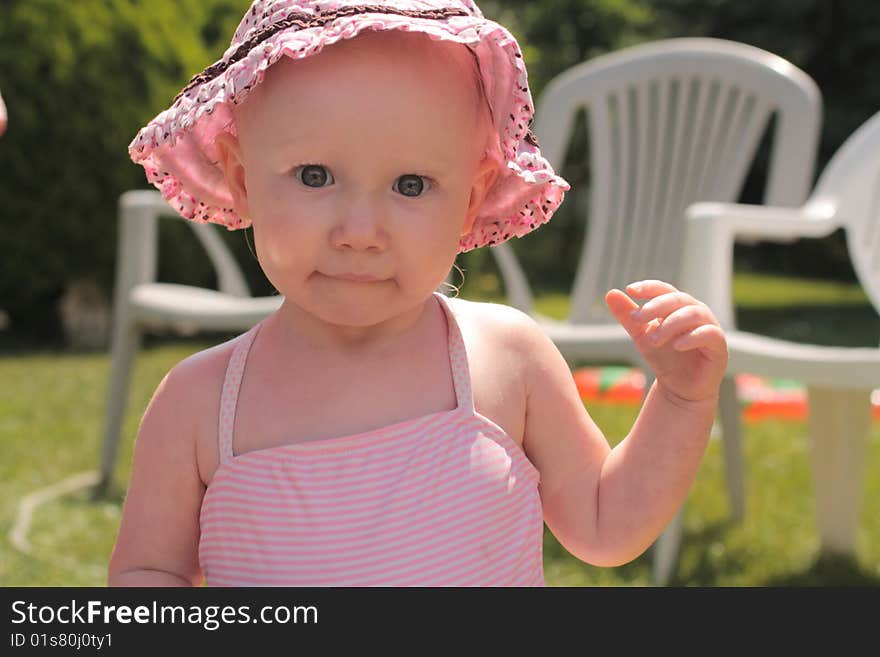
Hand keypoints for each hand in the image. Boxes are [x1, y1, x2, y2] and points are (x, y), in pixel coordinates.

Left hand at [605, 279, 727, 403]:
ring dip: (670, 324)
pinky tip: (676, 345)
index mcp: (678, 306)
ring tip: (652, 340)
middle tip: (637, 319)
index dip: (649, 287)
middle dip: (656, 307)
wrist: (679, 388)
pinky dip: (692, 337)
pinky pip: (709, 334)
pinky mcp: (719, 346)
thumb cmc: (663, 357)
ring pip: (693, 314)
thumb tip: (610, 293)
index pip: (664, 289)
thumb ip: (627, 316)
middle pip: (678, 299)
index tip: (630, 290)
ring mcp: (710, 327)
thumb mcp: (641, 335)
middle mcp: (696, 312)